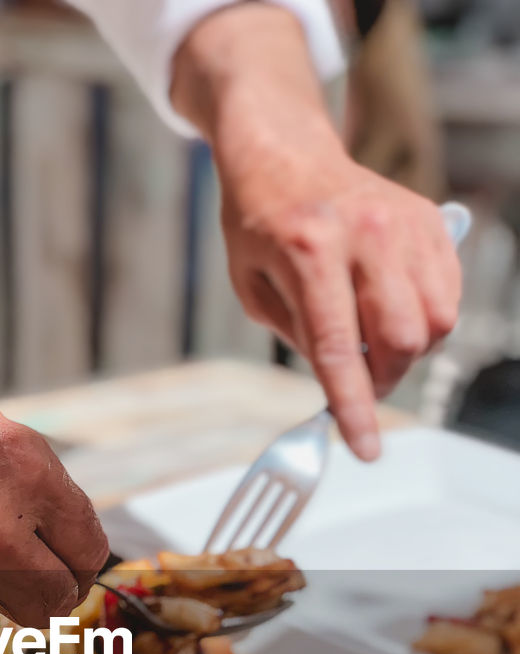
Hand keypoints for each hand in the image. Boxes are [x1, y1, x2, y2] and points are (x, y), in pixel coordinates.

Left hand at [172, 4, 461, 461]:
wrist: (285, 154)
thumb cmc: (260, 224)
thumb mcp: (254, 289)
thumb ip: (300, 338)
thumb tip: (343, 384)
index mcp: (309, 250)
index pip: (340, 350)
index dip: (354, 408)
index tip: (365, 449)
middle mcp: (365, 233)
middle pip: (401, 340)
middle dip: (383, 380)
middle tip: (359, 384)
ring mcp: (404, 223)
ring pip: (435, 322)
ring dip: (407, 352)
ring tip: (372, 341)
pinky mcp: (429, 221)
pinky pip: (448, 294)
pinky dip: (427, 320)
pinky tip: (392, 311)